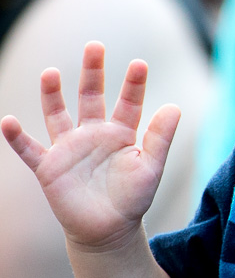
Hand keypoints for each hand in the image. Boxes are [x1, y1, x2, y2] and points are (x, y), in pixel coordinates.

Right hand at [1, 41, 178, 250]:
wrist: (109, 231)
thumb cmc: (133, 198)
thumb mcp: (152, 167)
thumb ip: (161, 138)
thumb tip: (175, 106)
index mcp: (121, 133)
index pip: (129, 103)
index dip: (133, 84)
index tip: (140, 64)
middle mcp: (93, 134)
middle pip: (91, 97)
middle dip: (92, 73)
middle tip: (94, 46)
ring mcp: (69, 148)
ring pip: (57, 115)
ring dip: (52, 95)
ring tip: (50, 73)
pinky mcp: (49, 167)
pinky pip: (29, 149)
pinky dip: (17, 137)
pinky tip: (8, 121)